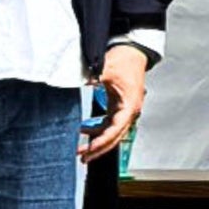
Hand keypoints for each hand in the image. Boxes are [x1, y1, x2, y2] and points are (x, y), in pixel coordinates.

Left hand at [84, 44, 147, 161]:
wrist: (133, 51)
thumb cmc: (125, 60)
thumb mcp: (106, 69)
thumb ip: (91, 78)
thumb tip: (76, 83)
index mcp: (130, 105)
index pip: (115, 130)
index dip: (102, 141)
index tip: (89, 149)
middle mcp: (129, 111)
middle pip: (115, 137)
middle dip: (99, 149)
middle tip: (82, 158)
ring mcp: (125, 110)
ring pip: (112, 133)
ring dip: (97, 142)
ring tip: (81, 150)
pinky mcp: (120, 107)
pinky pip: (109, 124)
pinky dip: (98, 130)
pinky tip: (84, 130)